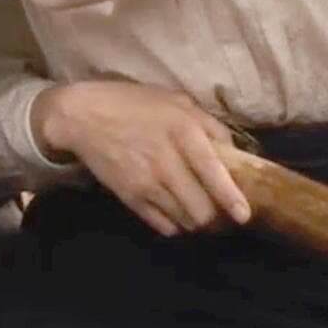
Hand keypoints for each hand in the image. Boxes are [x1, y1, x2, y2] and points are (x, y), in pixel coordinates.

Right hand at [32, 80, 251, 236]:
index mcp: (183, 132)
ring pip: (184, 220)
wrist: (83, 116)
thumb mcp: (176, 101)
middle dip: (216, 216)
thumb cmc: (134, 104)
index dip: (231, 198)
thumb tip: (233, 150)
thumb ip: (208, 124)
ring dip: (196, 222)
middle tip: (221, 213)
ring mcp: (147, 183)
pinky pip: (162, 225)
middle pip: (201, 208)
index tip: (244, 215)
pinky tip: (176, 214)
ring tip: (199, 214)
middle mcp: (167, 162)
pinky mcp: (130, 197)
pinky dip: (174, 225)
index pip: (213, 172)